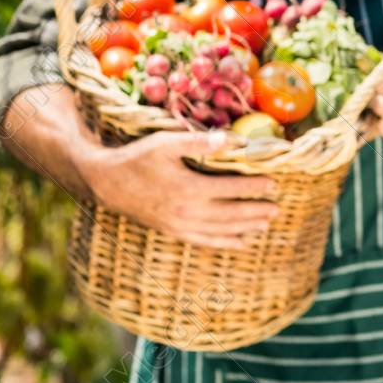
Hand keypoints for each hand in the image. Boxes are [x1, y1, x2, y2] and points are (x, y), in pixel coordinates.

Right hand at [80, 129, 278, 250]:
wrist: (106, 182)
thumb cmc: (137, 158)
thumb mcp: (166, 143)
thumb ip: (199, 141)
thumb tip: (230, 139)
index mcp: (189, 188)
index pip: (231, 188)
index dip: (253, 187)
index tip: (273, 183)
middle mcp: (187, 211)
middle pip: (230, 214)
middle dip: (255, 211)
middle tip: (277, 208)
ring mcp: (179, 225)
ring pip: (220, 230)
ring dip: (245, 228)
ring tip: (266, 224)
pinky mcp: (172, 231)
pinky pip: (203, 240)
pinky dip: (224, 242)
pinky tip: (240, 243)